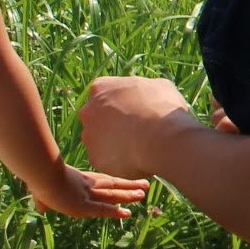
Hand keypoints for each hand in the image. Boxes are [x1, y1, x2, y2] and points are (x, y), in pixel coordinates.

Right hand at [26, 161, 149, 219]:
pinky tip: (126, 213)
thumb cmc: (35, 174)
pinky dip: (113, 212)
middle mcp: (86, 185)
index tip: (127, 183)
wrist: (38, 171)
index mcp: (78, 179)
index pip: (101, 181)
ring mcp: (85, 194)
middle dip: (129, 186)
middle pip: (112, 185)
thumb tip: (41, 208)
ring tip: (144, 193)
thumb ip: (42, 200)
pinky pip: (101, 209)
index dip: (114, 183)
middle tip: (145, 185)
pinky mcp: (82, 205)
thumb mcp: (39, 190)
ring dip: (129, 195)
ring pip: (112, 194)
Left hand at [79, 75, 195, 179]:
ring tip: (139, 147)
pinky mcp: (95, 158)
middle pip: (96, 118)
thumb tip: (149, 96)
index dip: (121, 104)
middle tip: (135, 130)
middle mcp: (88, 111)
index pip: (103, 95)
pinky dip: (119, 161)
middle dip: (112, 124)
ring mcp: (89, 136)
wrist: (162, 138)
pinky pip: (106, 160)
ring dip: (114, 144)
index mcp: (100, 88)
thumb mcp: (159, 87)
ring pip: (100, 141)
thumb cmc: (161, 108)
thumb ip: (144, 90)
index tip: (135, 111)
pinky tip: (136, 159)